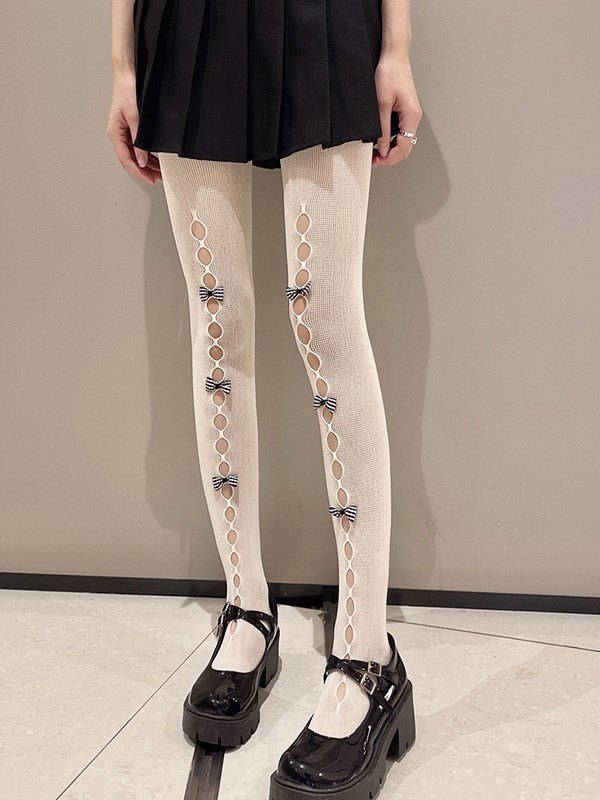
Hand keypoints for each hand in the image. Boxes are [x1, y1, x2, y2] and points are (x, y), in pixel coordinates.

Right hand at [107, 70, 161, 183]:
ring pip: (136, 154)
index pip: (126, 160)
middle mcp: (119, 134)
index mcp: (115, 133)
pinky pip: (139, 146)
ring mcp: (125, 131)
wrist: (127, 73)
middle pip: (131, 159)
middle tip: (159, 178)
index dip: (138, 172)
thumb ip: (138, 140)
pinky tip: (157, 159)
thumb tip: (142, 160)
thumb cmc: (126, 90)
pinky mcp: (131, 127)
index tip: (150, 179)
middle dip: (145, 170)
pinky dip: (148, 154)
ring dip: (148, 164)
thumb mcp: (135, 116)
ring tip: (160, 171)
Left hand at [373, 52, 421, 166]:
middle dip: (390, 157)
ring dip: (390, 150)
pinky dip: (391, 140)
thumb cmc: (390, 72)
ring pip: (404, 141)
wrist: (394, 55)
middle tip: (374, 159)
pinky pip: (401, 132)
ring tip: (374, 152)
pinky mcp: (406, 111)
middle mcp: (414, 117)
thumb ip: (382, 128)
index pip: (404, 147)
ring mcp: (411, 115)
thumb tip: (382, 148)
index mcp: (411, 116)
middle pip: (406, 147)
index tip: (376, 160)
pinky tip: (380, 141)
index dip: (390, 158)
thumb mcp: (381, 103)